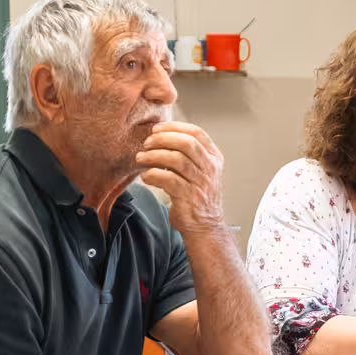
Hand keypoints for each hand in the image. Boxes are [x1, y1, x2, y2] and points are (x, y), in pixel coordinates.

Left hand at [137, 121, 226, 236]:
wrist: (205, 227)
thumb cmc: (198, 198)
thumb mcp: (201, 172)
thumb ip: (188, 155)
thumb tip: (160, 137)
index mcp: (214, 158)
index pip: (197, 133)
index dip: (174, 127)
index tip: (157, 128)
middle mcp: (211, 169)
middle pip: (187, 143)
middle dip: (163, 139)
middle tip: (147, 142)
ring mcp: (201, 183)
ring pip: (176, 160)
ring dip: (154, 156)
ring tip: (141, 158)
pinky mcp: (190, 197)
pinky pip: (168, 180)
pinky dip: (153, 175)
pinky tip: (146, 176)